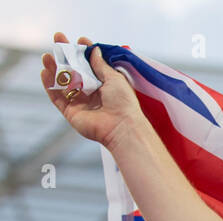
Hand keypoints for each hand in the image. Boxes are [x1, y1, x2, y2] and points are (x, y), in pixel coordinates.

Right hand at [40, 32, 144, 147]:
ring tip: (48, 56)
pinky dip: (49, 85)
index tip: (80, 40)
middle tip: (58, 38)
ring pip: (63, 83)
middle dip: (65, 55)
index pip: (91, 65)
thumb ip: (101, 65)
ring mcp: (80, 102)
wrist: (121, 127)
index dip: (84, 53)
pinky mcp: (71, 112)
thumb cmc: (124, 103)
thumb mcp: (114, 78)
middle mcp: (91, 93)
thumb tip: (94, 50)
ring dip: (54, 68)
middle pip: (74, 71)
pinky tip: (44, 72)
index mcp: (105, 85)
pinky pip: (56, 97)